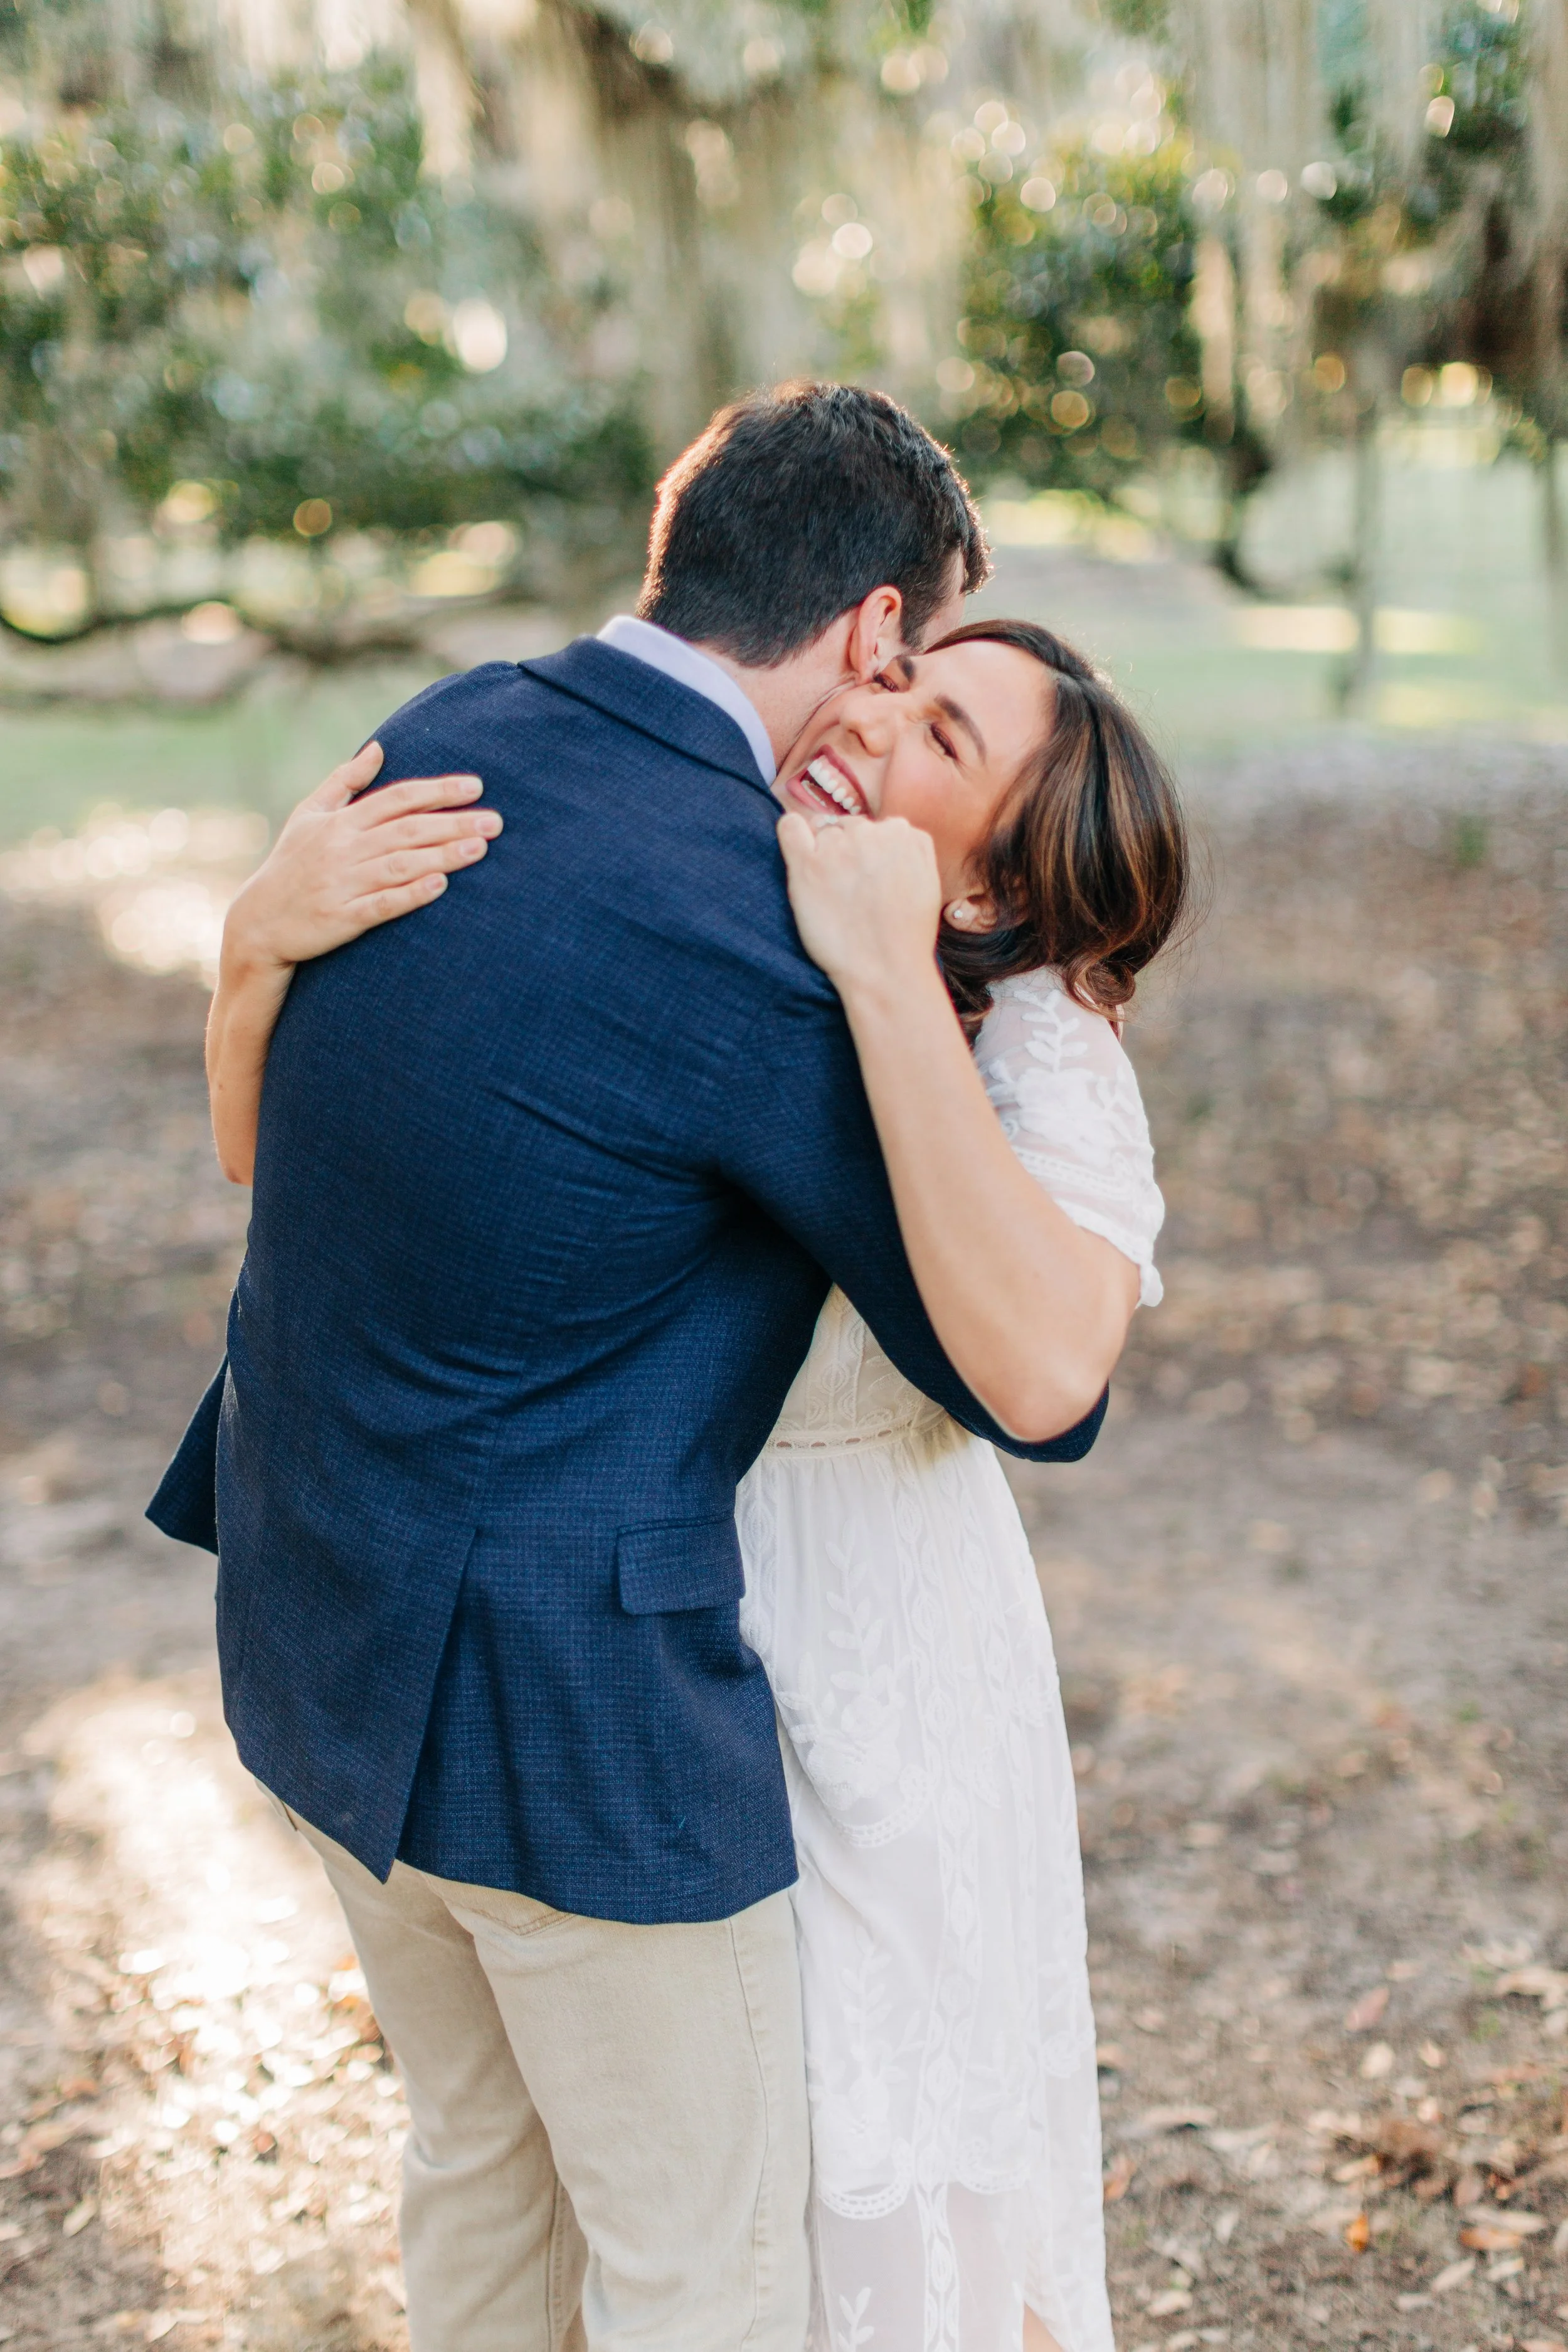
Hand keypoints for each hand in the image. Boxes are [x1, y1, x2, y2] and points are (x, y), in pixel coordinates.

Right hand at [222, 742, 500, 975]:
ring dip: (442, 855)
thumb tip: (378, 747)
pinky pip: (381, 904)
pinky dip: (410, 894)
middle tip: (495, 821)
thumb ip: (344, 781)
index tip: (475, 786)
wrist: (257, 924)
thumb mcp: (308, 815)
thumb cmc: (290, 865)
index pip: (397, 798)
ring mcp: (343, 883)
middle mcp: (344, 849)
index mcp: (341, 822)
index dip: (437, 790)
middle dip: (453, 822)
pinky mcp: (342, 917)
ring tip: (480, 848)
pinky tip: (440, 885)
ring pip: (400, 864)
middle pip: (407, 829)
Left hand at [777, 809, 942, 1001]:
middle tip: (848, 891)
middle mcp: (871, 832)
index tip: (867, 878)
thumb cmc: (907, 935)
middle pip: (848, 827)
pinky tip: (801, 859)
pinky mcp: (807, 864)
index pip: (878, 827)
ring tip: (830, 891)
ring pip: (822, 830)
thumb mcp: (928, 881)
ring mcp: (837, 847)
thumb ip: (914, 848)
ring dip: (822, 852)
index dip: (870, 853)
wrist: (885, 969)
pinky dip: (792, 834)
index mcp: (905, 835)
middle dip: (846, 851)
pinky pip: (790, 827)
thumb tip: (894, 831)